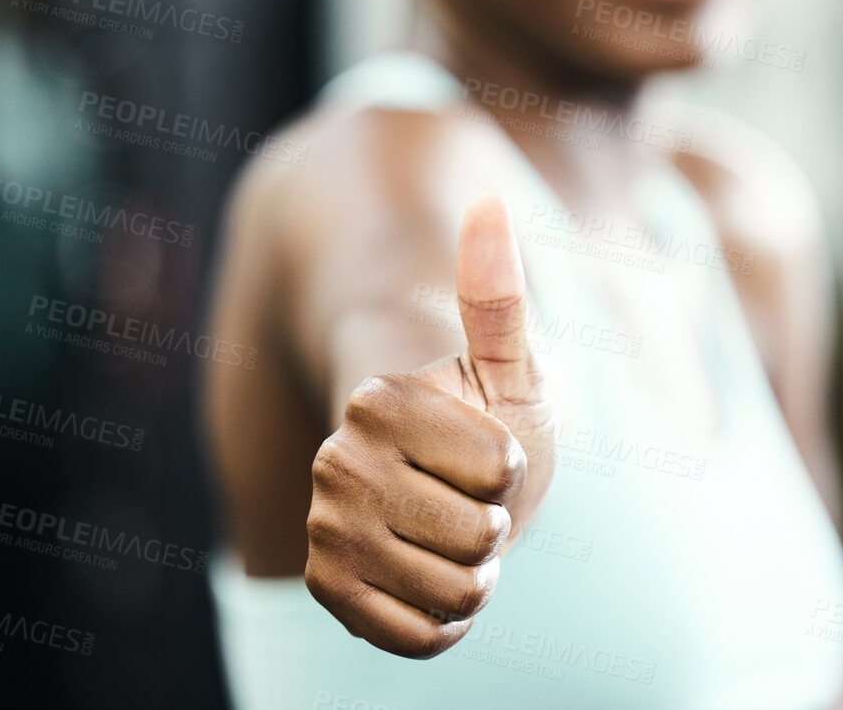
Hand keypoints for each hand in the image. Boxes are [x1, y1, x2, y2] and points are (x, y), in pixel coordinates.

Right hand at [305, 193, 554, 657]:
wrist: (453, 485)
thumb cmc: (494, 419)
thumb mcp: (511, 365)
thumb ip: (497, 295)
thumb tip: (488, 205)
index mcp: (378, 401)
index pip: (498, 467)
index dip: (515, 466)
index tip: (493, 448)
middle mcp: (337, 461)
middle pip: (476, 535)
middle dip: (498, 526)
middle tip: (474, 502)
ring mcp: (328, 527)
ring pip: (454, 590)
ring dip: (476, 574)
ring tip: (455, 537)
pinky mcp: (330, 589)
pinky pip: (420, 637)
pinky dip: (446, 619)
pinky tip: (432, 579)